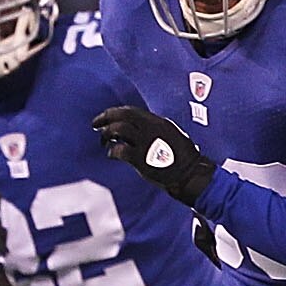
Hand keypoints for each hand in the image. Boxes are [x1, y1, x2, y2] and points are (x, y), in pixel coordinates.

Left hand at [91, 106, 216, 204]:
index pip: (131, 111)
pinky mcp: (141, 159)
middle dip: (105, 117)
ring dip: (106, 134)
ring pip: (118, 130)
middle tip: (95, 124)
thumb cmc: (181, 156)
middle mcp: (151, 129)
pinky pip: (119, 150)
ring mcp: (146, 143)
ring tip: (104, 141)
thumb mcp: (170, 134)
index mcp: (158, 122)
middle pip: (122, 116)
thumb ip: (153, 129)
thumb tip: (132, 128)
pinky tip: (111, 154)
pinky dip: (112, 151)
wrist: (190, 174)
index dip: (115, 112)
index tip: (106, 117)